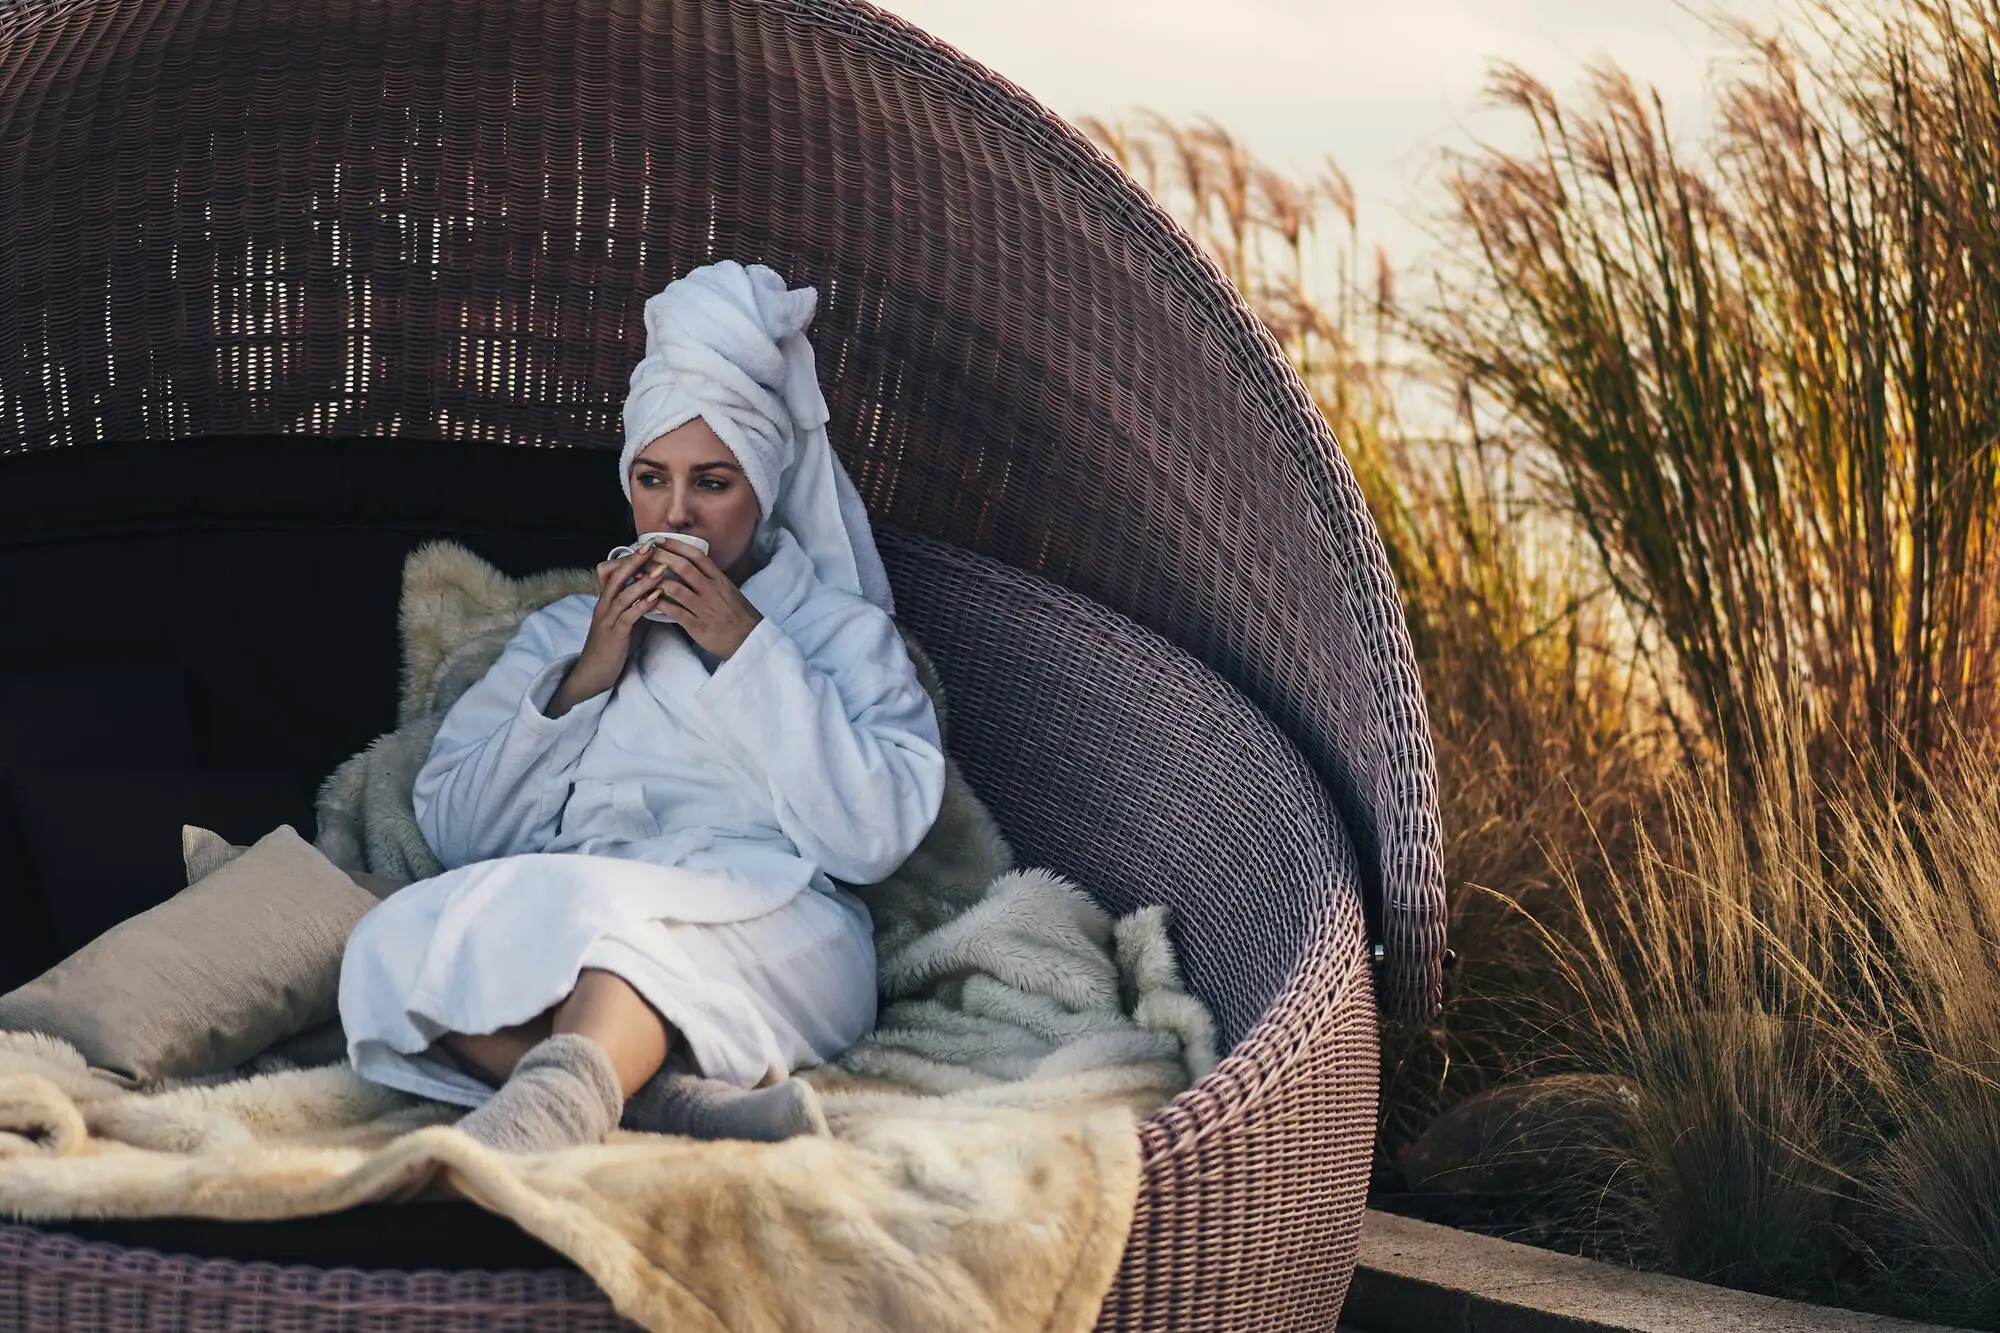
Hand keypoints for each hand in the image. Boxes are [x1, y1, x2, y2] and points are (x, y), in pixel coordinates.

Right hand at [566, 545, 671, 698]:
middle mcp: (604, 605)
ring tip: (661, 570)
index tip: (646, 546)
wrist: (595, 672)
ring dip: (643, 581)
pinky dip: (643, 605)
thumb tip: (657, 592)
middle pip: (616, 576)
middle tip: (652, 546)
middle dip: (634, 560)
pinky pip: (628, 615)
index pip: (610, 571)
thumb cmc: (612, 646)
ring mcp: (608, 619)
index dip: (626, 559)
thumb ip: (635, 605)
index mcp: (606, 600)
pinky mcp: (614, 634)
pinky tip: (657, 597)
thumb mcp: (624, 620)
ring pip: (624, 594)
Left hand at [647, 543, 763, 658]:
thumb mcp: (729, 591)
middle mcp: (712, 590)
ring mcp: (704, 608)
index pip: (696, 556)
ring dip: (655, 580)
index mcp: (720, 580)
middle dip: (661, 557)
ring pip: (676, 589)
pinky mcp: (697, 626)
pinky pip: (674, 612)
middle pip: (683, 568)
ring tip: (639, 576)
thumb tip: (691, 567)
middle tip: (643, 552)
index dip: (676, 545)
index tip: (659, 539)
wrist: (750, 641)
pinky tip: (646, 600)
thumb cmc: (738, 616)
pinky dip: (658, 604)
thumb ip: (711, 579)